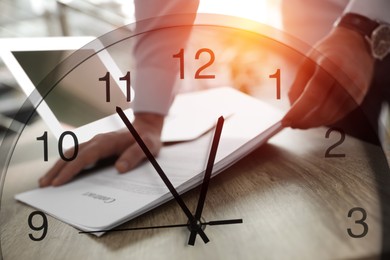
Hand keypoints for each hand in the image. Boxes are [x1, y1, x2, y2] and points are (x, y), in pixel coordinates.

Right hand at [39, 113, 163, 186]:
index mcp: (108, 142)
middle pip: (72, 155)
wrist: (147, 128)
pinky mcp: (95, 146)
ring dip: (57, 166)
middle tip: (44, 185)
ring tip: (45, 182)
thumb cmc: (147, 139)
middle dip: (57, 170)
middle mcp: (97, 140)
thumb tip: (119, 168)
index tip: (58, 182)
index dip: (71, 170)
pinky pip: (76, 154)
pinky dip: (65, 163)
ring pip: (71, 153)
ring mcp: (95, 142)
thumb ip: (134, 156)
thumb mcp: (147, 148)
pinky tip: (60, 173)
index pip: (85, 157)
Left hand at [282, 27, 374, 128]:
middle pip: (323, 110)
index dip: (298, 112)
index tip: (286, 121)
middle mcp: (346, 78)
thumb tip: (292, 108)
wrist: (355, 42)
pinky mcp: (359, 96)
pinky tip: (314, 119)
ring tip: (300, 122)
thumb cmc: (328, 50)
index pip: (312, 96)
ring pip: (331, 115)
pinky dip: (325, 119)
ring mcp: (355, 89)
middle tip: (291, 124)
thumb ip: (297, 86)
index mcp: (330, 65)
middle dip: (304, 121)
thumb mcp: (306, 62)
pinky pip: (339, 114)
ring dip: (313, 122)